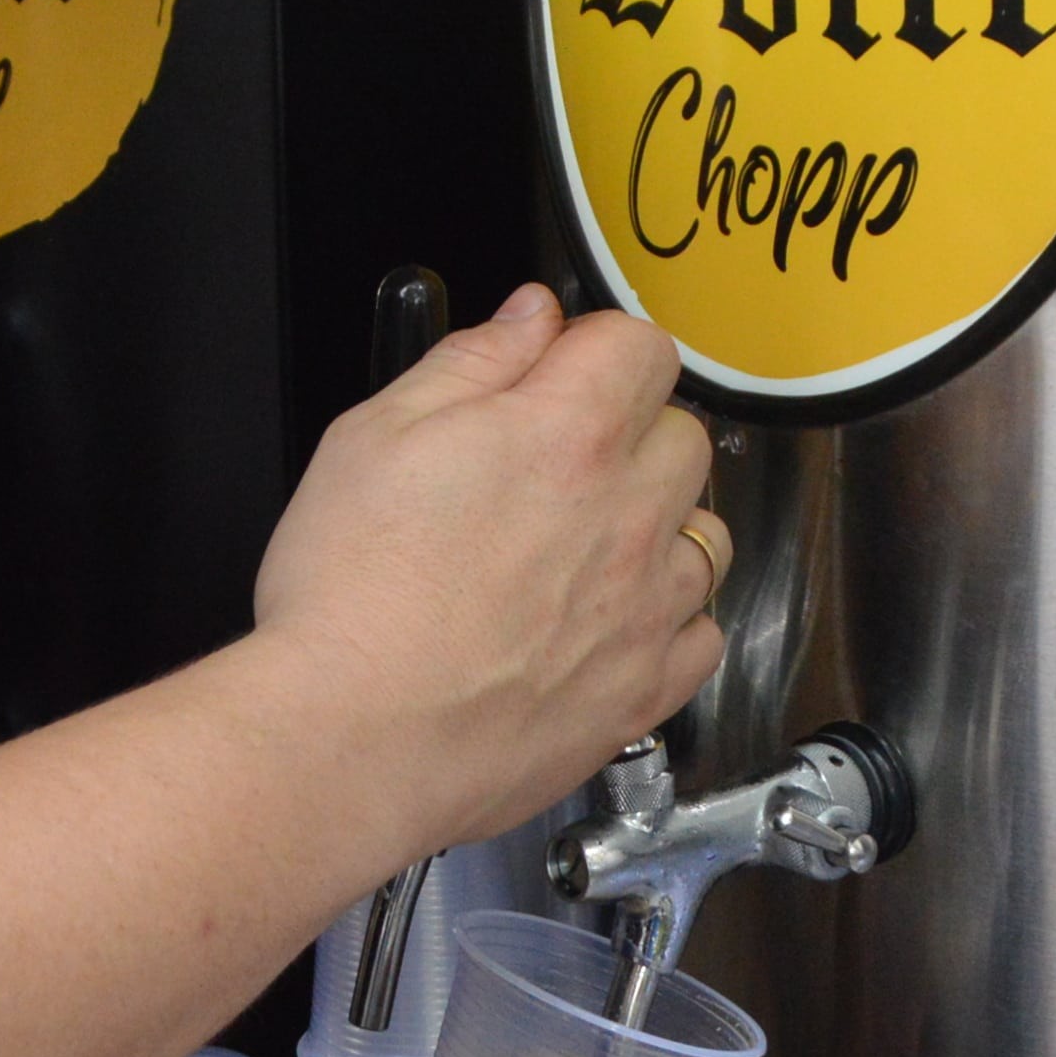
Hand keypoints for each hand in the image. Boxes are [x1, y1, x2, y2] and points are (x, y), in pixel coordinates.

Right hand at [248, 285, 723, 848]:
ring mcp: (647, 608)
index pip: (640, 345)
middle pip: (681, 434)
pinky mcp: (645, 690)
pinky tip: (606, 626)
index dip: (591, 350)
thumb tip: (531, 318)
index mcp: (566, 433)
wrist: (350, 739)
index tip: (552, 377)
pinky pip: (702, 634)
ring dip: (658, 526)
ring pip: (707, 532)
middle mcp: (628, 513)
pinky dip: (668, 622)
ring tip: (579, 552)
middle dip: (628, 433)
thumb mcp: (374, 435)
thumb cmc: (348, 594)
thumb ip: (470, 362)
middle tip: (551, 468)